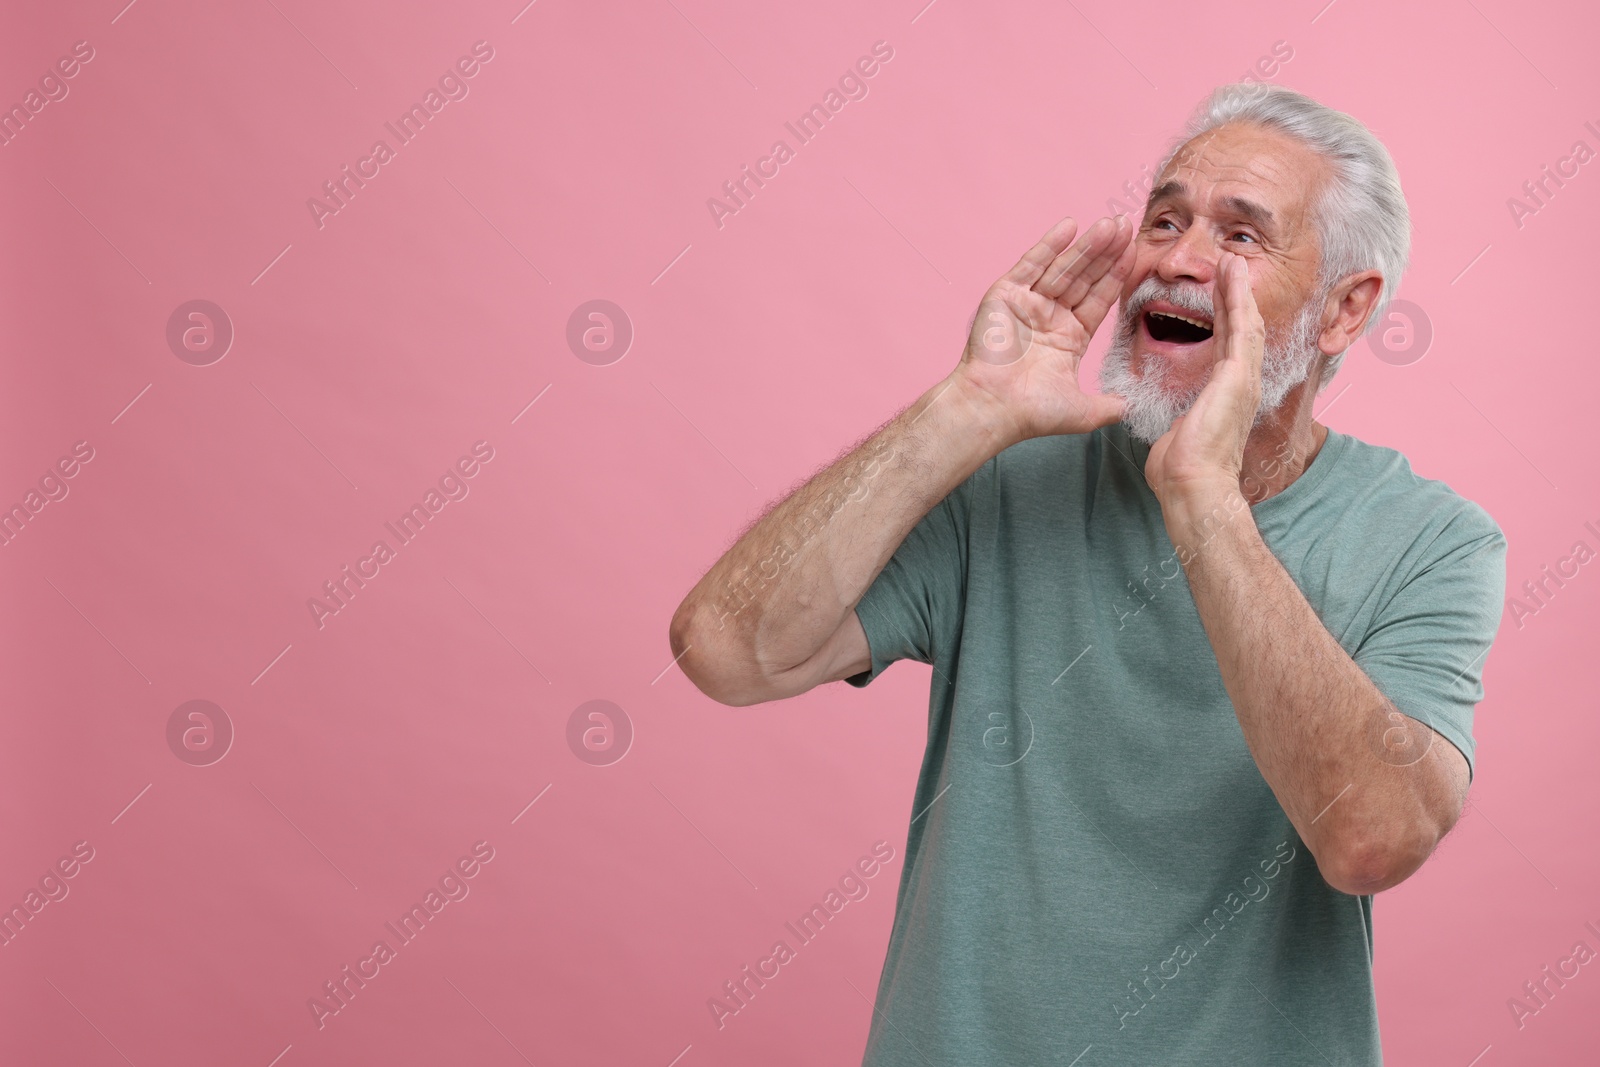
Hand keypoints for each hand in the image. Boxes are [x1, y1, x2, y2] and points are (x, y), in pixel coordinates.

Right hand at [952, 215, 1136, 445]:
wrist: (993, 409)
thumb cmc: (1031, 413)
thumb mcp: (1083, 412)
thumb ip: (1110, 405)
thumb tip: (1133, 406)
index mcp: (1069, 338)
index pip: (1099, 298)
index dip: (1117, 275)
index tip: (1136, 250)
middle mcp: (1050, 317)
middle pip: (1084, 277)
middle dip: (1106, 252)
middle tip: (1127, 224)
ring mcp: (1028, 304)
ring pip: (1063, 268)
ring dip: (1086, 245)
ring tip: (1109, 224)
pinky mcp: (1005, 295)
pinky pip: (1031, 265)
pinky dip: (1048, 245)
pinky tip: (1069, 226)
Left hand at [1144, 252, 1264, 507]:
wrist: (1192, 485)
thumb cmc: (1181, 470)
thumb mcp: (1180, 433)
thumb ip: (1183, 421)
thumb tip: (1176, 426)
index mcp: (1225, 394)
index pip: (1225, 345)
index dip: (1224, 316)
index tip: (1218, 292)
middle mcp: (1240, 383)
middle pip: (1239, 328)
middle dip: (1234, 296)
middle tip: (1230, 265)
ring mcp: (1243, 378)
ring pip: (1244, 321)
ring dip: (1238, 289)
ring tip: (1232, 260)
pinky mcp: (1239, 375)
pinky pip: (1241, 327)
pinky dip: (1238, 297)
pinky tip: (1233, 272)